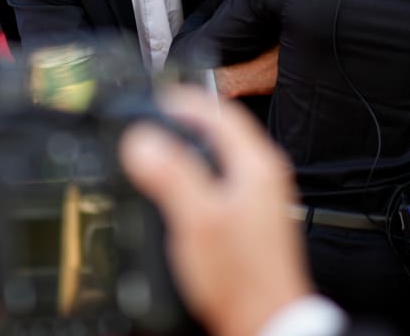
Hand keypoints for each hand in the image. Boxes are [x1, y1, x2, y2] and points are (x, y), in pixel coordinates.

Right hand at [120, 91, 313, 335]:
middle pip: (223, 132)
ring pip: (221, 157)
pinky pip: (221, 181)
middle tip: (156, 118)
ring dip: (191, 149)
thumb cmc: (242, 279)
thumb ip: (171, 175)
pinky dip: (197, 175)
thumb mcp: (197, 220)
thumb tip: (144, 141)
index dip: (187, 99)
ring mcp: (261, 199)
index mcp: (257, 166)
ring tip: (161, 149)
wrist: (263, 320)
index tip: (159, 97)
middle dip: (187, 122)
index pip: (222, 113)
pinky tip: (179, 191)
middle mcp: (265, 178)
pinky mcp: (252, 221)